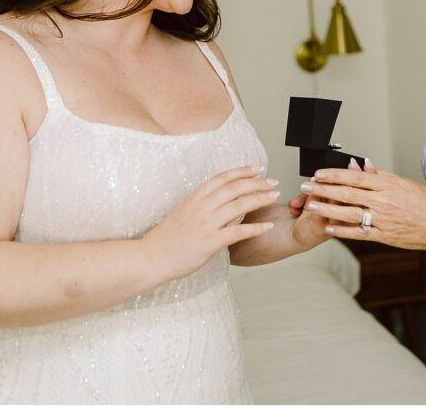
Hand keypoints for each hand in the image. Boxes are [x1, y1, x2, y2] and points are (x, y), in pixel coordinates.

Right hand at [144, 166, 278, 279]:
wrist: (151, 257)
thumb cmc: (166, 238)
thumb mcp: (182, 212)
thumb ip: (199, 204)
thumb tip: (215, 199)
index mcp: (195, 197)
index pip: (222, 178)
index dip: (241, 171)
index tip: (257, 168)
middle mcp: (202, 207)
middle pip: (235, 188)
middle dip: (257, 182)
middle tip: (273, 181)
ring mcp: (206, 224)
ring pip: (239, 205)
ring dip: (260, 199)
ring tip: (274, 196)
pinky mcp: (210, 242)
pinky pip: (238, 232)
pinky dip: (255, 228)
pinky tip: (267, 226)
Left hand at [300, 159, 425, 250]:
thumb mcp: (404, 183)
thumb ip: (380, 175)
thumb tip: (362, 164)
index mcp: (388, 185)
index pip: (354, 177)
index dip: (334, 174)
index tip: (318, 173)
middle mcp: (384, 201)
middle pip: (347, 193)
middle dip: (323, 189)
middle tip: (306, 186)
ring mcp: (384, 220)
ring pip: (349, 213)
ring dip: (327, 209)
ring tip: (310, 204)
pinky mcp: (385, 237)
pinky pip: (359, 233)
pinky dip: (342, 231)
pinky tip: (328, 227)